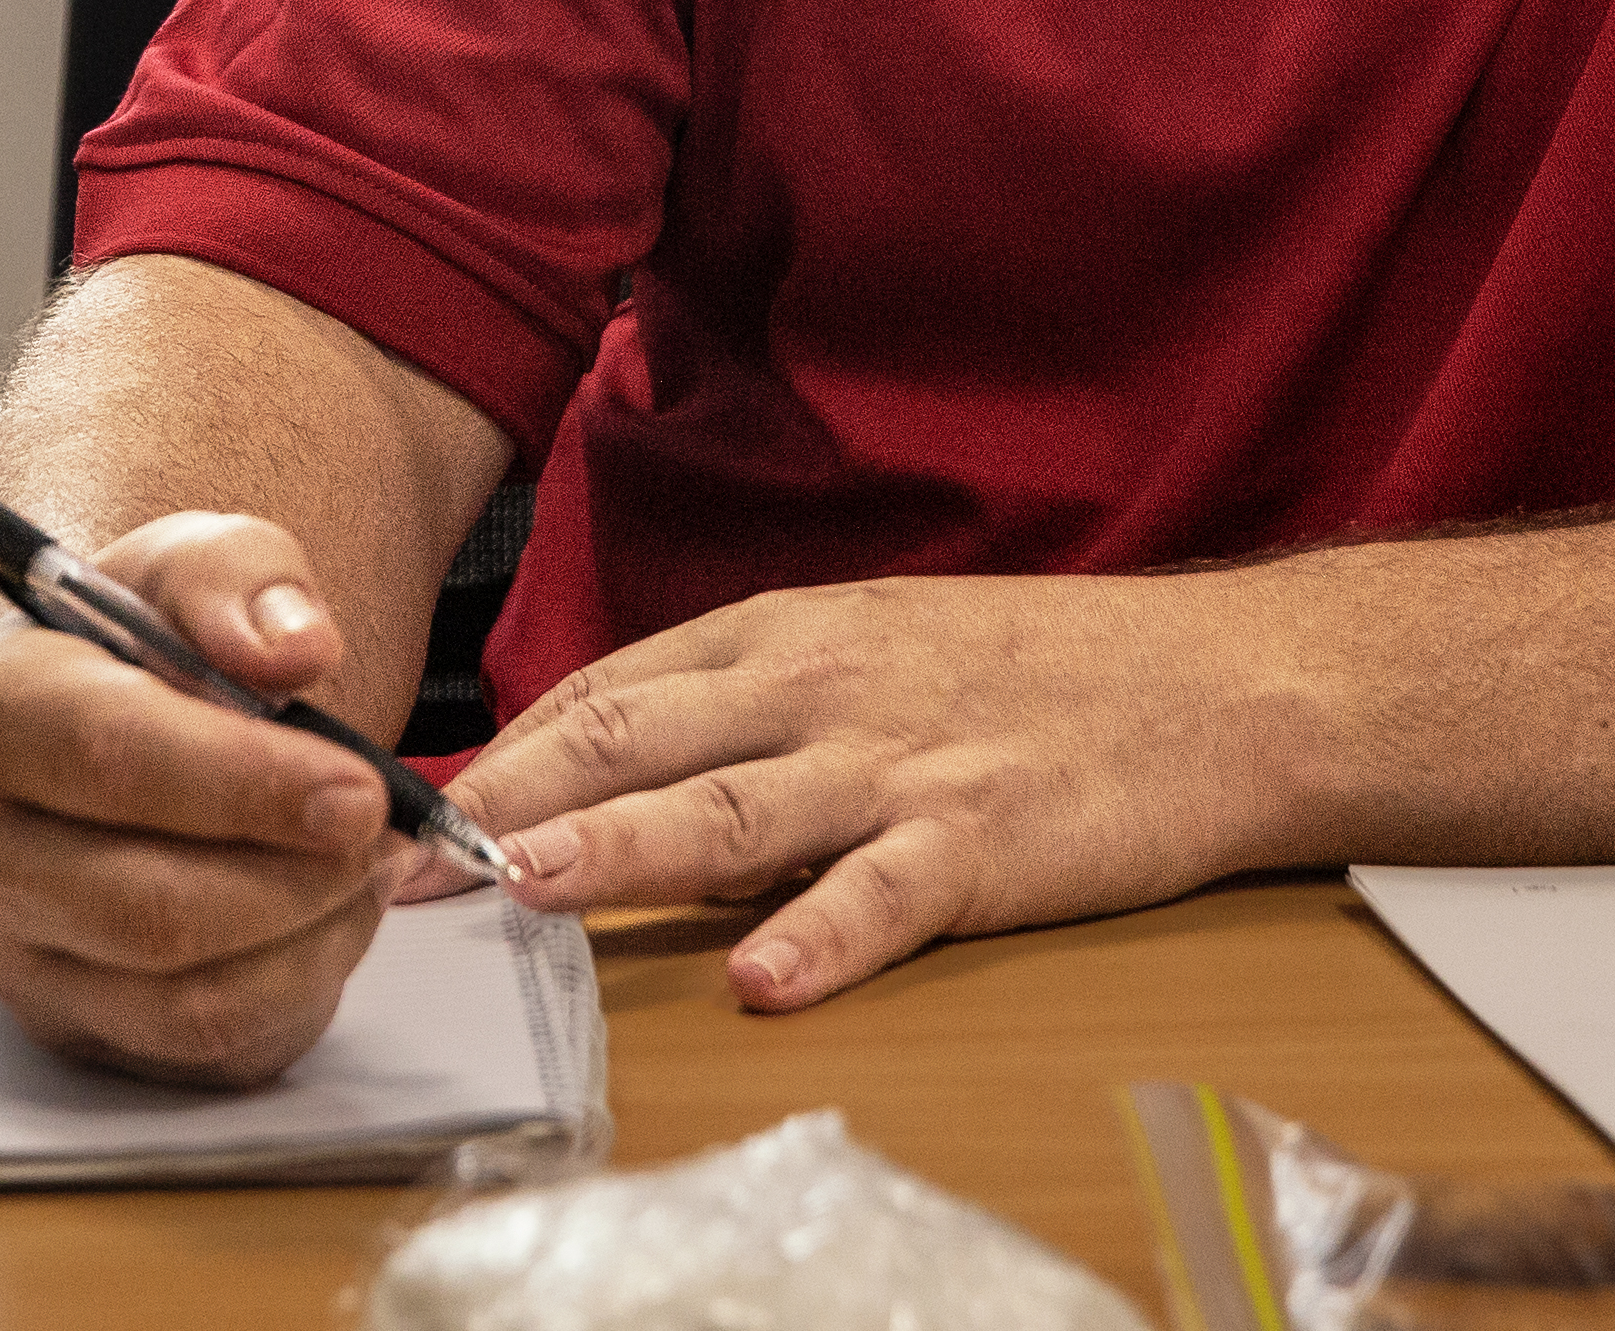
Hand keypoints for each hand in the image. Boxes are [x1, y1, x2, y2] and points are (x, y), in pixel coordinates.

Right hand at [0, 510, 416, 1087]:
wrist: (105, 720)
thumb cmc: (143, 644)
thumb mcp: (192, 561)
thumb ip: (243, 579)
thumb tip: (295, 650)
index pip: (111, 759)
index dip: (248, 783)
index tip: (359, 787)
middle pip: (150, 909)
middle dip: (297, 879)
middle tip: (384, 831)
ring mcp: (19, 956)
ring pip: (184, 999)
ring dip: (312, 938)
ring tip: (369, 864)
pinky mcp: (77, 1027)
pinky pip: (207, 1049)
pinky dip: (299, 990)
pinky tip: (332, 915)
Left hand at [455, 568, 1266, 1010]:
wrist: (1214, 680)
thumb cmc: (1032, 671)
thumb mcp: (869, 646)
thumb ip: (742, 700)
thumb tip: (602, 764)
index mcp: (786, 634)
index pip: (608, 688)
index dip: (500, 752)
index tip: (405, 811)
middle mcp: (823, 686)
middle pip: (635, 737)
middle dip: (506, 800)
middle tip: (400, 865)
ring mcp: (900, 764)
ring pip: (731, 807)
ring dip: (619, 850)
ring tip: (525, 889)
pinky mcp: (982, 840)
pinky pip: (886, 895)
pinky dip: (820, 937)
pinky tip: (760, 981)